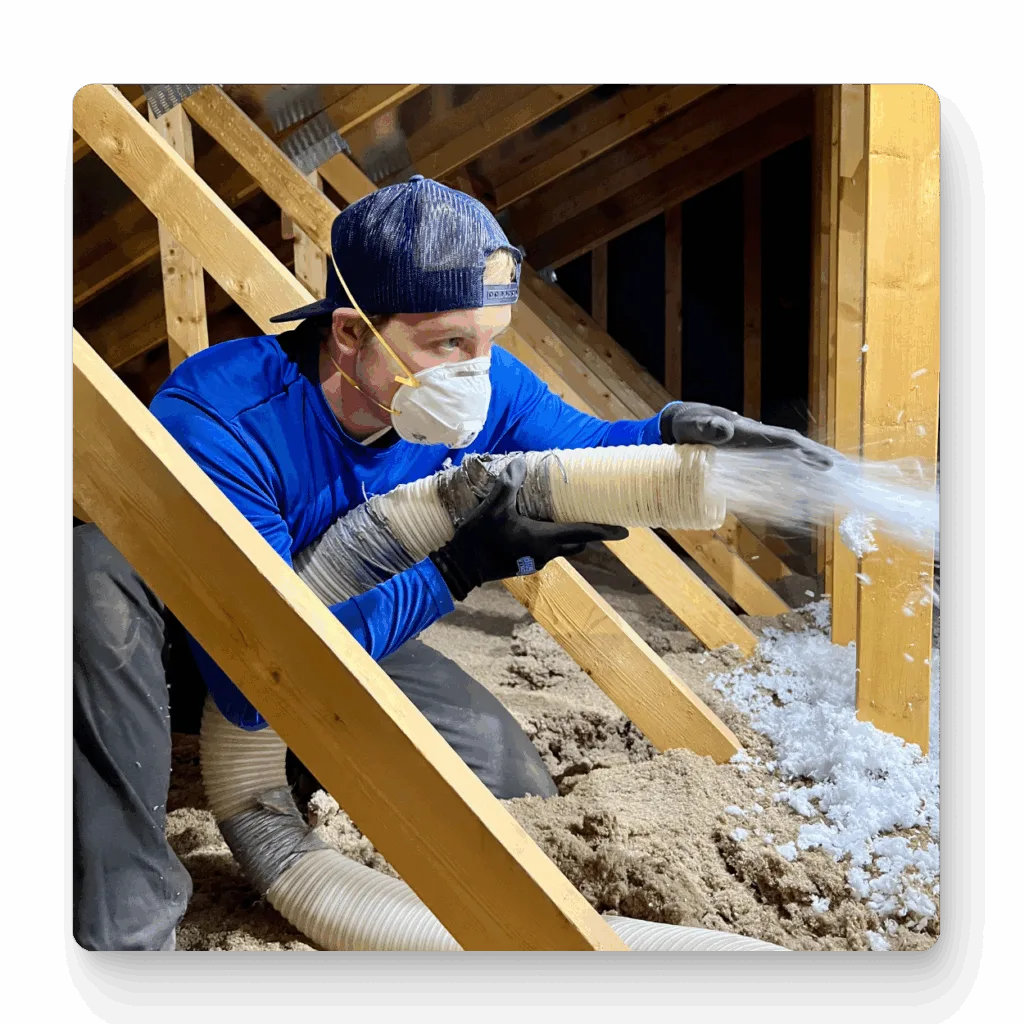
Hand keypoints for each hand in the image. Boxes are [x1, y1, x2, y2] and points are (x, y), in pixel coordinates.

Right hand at [429, 456, 628, 600]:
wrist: (460, 567)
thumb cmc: (479, 538)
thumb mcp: (492, 508)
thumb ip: (508, 485)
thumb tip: (521, 461)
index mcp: (543, 539)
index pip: (582, 533)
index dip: (604, 532)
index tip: (625, 532)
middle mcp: (545, 552)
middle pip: (577, 542)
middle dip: (592, 533)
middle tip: (605, 522)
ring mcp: (535, 561)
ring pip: (563, 548)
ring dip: (573, 536)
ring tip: (577, 521)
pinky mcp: (524, 564)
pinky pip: (548, 550)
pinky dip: (554, 540)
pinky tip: (544, 528)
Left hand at [659, 401, 832, 468]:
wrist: (681, 424)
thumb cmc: (687, 424)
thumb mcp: (692, 424)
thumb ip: (707, 427)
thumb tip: (724, 429)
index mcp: (749, 433)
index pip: (784, 443)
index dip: (806, 454)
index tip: (827, 465)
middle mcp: (759, 439)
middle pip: (797, 449)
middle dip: (822, 459)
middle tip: (849, 474)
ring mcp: (757, 449)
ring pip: (792, 459)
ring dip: (816, 468)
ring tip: (842, 481)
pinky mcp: (750, 460)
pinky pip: (779, 469)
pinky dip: (797, 477)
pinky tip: (810, 491)